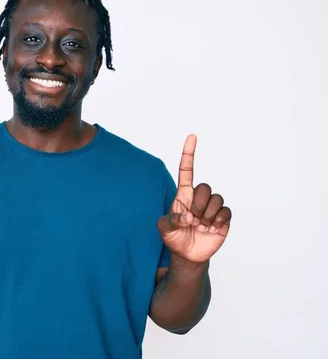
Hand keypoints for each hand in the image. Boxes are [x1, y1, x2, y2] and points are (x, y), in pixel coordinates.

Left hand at [158, 135, 231, 262]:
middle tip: (193, 220)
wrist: (187, 254)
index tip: (192, 137)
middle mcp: (198, 198)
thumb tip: (187, 216)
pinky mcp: (223, 218)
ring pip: (216, 199)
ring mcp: (211, 208)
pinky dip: (218, 220)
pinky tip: (211, 229)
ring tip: (201, 226)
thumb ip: (171, 221)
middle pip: (205, 187)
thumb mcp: (164, 229)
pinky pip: (226, 211)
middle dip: (199, 204)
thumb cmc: (174, 237)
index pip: (186, 170)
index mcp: (183, 195)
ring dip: (208, 215)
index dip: (189, 154)